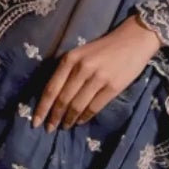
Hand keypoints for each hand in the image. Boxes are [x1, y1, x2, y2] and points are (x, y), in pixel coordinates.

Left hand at [33, 17, 161, 130]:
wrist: (134, 39)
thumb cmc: (104, 48)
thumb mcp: (80, 53)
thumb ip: (67, 71)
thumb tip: (54, 98)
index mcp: (70, 59)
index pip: (51, 88)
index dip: (42, 108)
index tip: (35, 122)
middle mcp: (81, 68)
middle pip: (62, 99)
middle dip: (54, 117)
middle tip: (49, 129)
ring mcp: (98, 78)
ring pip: (77, 106)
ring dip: (69, 119)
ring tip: (65, 126)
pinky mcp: (113, 86)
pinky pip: (94, 107)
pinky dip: (85, 117)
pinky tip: (80, 121)